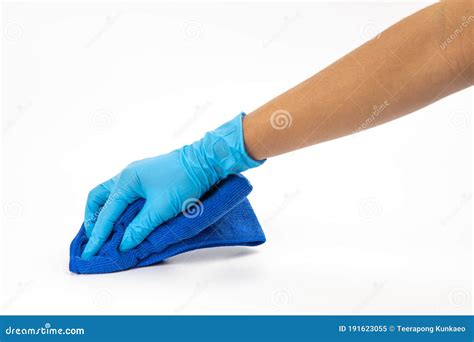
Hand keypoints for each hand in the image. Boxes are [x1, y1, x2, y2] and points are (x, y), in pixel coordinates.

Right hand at [81, 114, 263, 258]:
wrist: (205, 162)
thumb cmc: (184, 181)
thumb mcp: (161, 209)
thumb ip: (140, 227)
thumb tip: (124, 244)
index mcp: (126, 180)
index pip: (106, 212)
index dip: (98, 235)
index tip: (90, 253)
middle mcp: (127, 175)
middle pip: (99, 198)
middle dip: (94, 219)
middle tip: (95, 240)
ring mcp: (136, 175)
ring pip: (111, 195)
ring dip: (106, 213)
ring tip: (106, 233)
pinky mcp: (147, 179)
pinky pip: (124, 195)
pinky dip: (119, 209)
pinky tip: (124, 220)